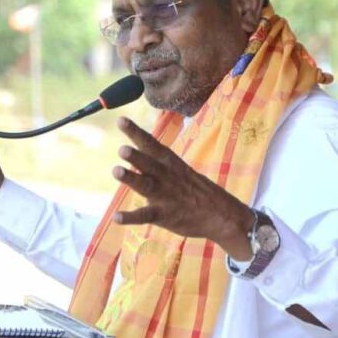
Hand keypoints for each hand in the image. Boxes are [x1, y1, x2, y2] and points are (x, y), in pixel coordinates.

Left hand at [112, 117, 255, 259]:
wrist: (221, 215)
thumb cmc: (196, 190)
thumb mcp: (180, 170)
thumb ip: (157, 162)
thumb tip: (135, 151)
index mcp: (170, 163)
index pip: (151, 144)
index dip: (135, 132)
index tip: (120, 121)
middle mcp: (166, 176)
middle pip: (148, 164)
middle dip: (136, 156)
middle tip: (122, 149)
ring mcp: (165, 196)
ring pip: (146, 186)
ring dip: (131, 178)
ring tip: (116, 171)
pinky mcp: (164, 215)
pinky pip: (145, 215)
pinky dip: (130, 217)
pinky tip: (116, 217)